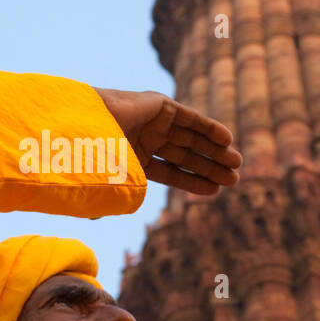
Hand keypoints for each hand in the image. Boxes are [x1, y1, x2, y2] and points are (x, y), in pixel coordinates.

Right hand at [95, 87, 241, 194]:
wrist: (83, 128)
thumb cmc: (91, 160)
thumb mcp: (107, 184)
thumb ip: (112, 196)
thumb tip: (96, 215)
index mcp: (132, 159)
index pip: (169, 172)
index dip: (192, 181)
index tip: (215, 191)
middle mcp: (144, 139)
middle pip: (185, 155)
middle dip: (210, 167)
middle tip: (234, 180)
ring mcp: (152, 121)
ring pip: (191, 138)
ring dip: (215, 150)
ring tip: (236, 164)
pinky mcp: (160, 105)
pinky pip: (191, 117)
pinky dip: (209, 127)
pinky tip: (228, 140)